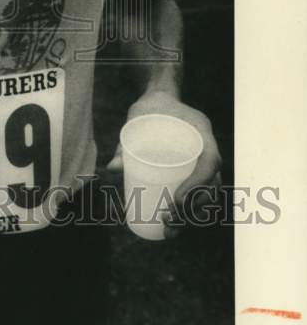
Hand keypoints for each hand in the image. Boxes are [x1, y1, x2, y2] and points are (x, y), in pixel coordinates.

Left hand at [106, 90, 222, 236]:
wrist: (161, 96)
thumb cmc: (149, 107)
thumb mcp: (137, 117)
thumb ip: (125, 141)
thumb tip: (112, 168)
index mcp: (200, 130)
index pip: (210, 161)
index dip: (198, 183)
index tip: (177, 200)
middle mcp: (208, 146)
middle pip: (212, 184)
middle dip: (193, 208)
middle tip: (167, 219)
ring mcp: (205, 158)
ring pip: (209, 193)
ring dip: (193, 215)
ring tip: (169, 228)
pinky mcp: (197, 168)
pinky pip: (202, 193)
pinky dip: (192, 211)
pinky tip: (177, 225)